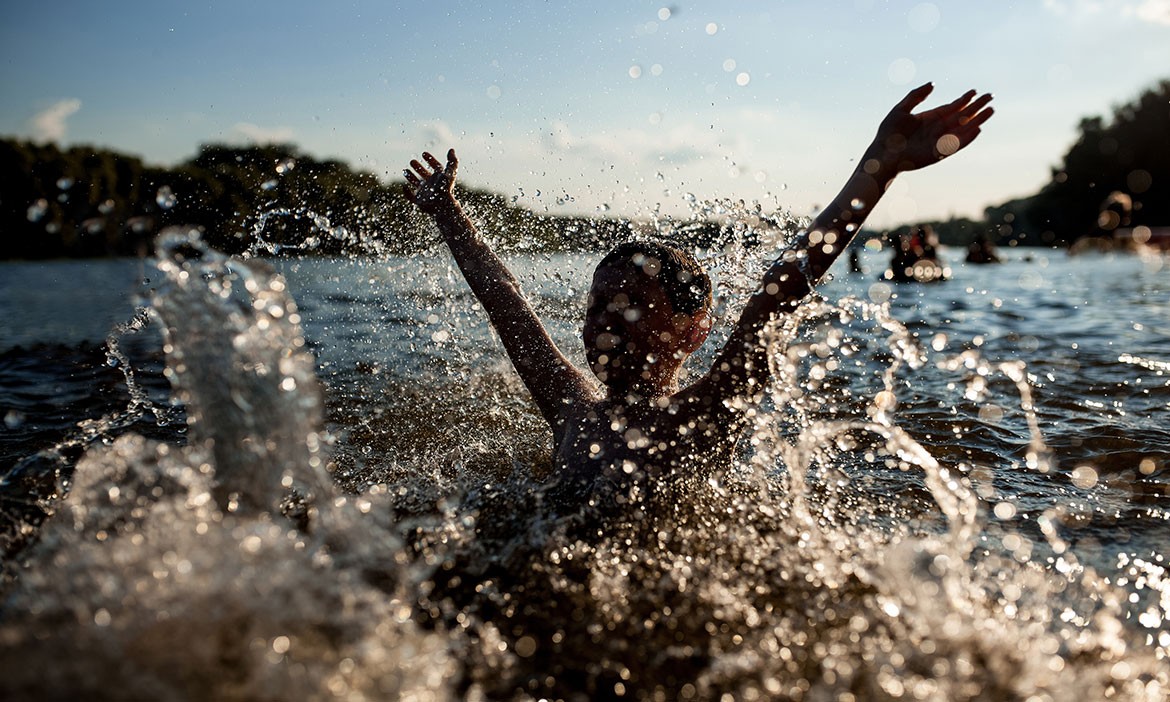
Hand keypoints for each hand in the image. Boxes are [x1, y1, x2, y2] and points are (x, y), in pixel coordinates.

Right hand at [403, 148, 458, 213]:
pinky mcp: (419, 202)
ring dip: (410, 177)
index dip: (431, 160)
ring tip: (405, 170)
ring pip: (417, 184)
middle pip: (425, 175)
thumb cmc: (446, 188)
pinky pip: (411, 197)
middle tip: (412, 161)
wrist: (441, 205)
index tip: (424, 153)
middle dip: (418, 168)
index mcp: (440, 179)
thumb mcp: (450, 173)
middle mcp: (432, 185)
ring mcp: (425, 193)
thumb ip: (452, 161)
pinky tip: (404, 186)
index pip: (436, 168)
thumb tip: (451, 150)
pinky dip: (406, 192)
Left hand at [868, 83, 993, 173]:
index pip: (952, 107)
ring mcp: (940, 141)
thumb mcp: (901, 109)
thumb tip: (933, 84)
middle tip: (990, 96)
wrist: (882, 154)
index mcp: (930, 118)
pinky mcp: (939, 153)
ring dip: (977, 120)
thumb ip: (916, 95)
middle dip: (976, 107)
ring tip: (991, 110)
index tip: (975, 91)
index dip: (964, 99)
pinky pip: (957, 144)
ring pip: (963, 129)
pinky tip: (978, 129)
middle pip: (961, 116)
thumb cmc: (888, 133)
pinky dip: (968, 137)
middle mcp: (937, 129)